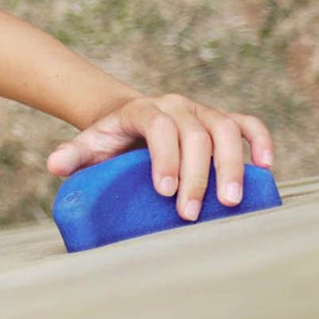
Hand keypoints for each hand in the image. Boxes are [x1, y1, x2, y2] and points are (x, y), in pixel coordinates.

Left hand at [46, 93, 274, 220]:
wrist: (126, 120)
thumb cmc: (109, 141)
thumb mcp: (88, 145)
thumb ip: (73, 155)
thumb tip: (54, 167)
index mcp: (144, 111)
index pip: (160, 127)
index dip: (165, 158)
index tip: (163, 192)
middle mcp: (178, 105)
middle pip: (196, 133)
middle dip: (196, 175)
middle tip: (190, 213)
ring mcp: (203, 111)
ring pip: (226, 130)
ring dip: (231, 165)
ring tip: (229, 202)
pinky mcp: (222, 120)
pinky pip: (248, 124)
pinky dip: (259, 142)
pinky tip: (264, 168)